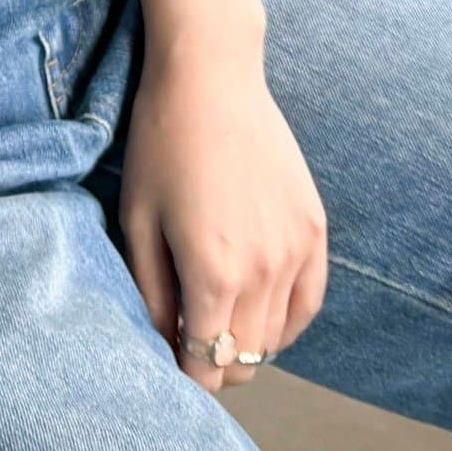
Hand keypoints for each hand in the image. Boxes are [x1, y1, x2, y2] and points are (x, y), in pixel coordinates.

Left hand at [118, 27, 327, 392]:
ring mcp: (297, 250)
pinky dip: (285, 319)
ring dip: (247, 341)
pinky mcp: (315, 228)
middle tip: (186, 339)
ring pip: (277, 335)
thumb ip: (151, 290)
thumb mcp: (137, 217)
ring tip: (216, 317)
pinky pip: (309, 302)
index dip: (185, 374)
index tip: (167, 359)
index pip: (208, 365)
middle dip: (213, 363)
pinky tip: (258, 308)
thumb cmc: (161, 141)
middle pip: (245, 358)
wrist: (211, 76)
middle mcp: (264, 271)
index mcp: (214, 273)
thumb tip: (162, 341)